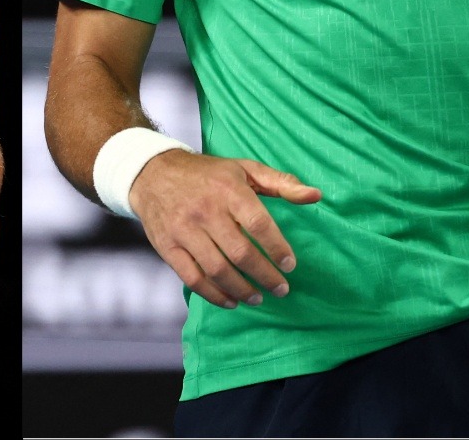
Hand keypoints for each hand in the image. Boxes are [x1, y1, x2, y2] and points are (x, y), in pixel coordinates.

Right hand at [127, 149, 320, 309]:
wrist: (152, 173)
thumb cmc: (207, 174)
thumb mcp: (244, 168)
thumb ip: (281, 183)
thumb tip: (316, 196)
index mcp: (227, 189)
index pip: (258, 223)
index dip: (277, 248)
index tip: (290, 265)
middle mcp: (205, 210)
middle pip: (240, 252)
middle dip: (265, 276)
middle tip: (281, 289)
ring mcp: (184, 230)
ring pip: (218, 270)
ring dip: (242, 290)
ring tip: (259, 298)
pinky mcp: (168, 247)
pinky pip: (193, 278)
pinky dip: (214, 295)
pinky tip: (231, 301)